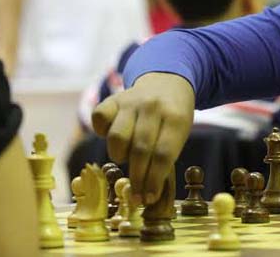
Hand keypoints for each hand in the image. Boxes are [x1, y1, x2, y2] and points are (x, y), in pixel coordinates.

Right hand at [91, 72, 194, 204]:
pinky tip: (113, 136)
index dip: (154, 180)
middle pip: (140, 149)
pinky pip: (99, 119)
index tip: (149, 198)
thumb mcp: (180, 133)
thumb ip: (165, 157)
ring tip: (127, 157)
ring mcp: (131, 101)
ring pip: (117, 137)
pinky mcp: (113, 98)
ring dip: (120, 155)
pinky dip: (102, 132)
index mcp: (176, 117)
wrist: (167, 81)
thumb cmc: (173, 117)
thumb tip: (147, 194)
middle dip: (137, 178)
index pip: (163, 154)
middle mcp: (153, 107)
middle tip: (136, 196)